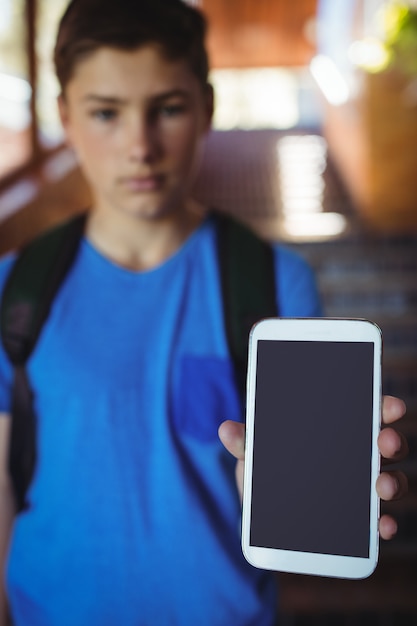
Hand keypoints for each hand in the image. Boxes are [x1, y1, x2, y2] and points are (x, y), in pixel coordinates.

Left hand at [218, 394, 408, 540]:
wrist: (261, 514)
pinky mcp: (359, 521)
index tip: (391, 406)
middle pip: (386, 444)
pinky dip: (386, 523)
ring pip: (390, 480)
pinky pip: (380, 520)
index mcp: (336, 430)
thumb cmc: (266, 470)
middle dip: (391, 441)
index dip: (383, 406)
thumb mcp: (254, 453)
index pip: (367, 411)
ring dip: (392, 482)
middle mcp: (356, 456)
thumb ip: (244, 442)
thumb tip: (225, 430)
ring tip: (381, 486)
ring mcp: (361, 489)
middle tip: (384, 442)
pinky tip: (382, 524)